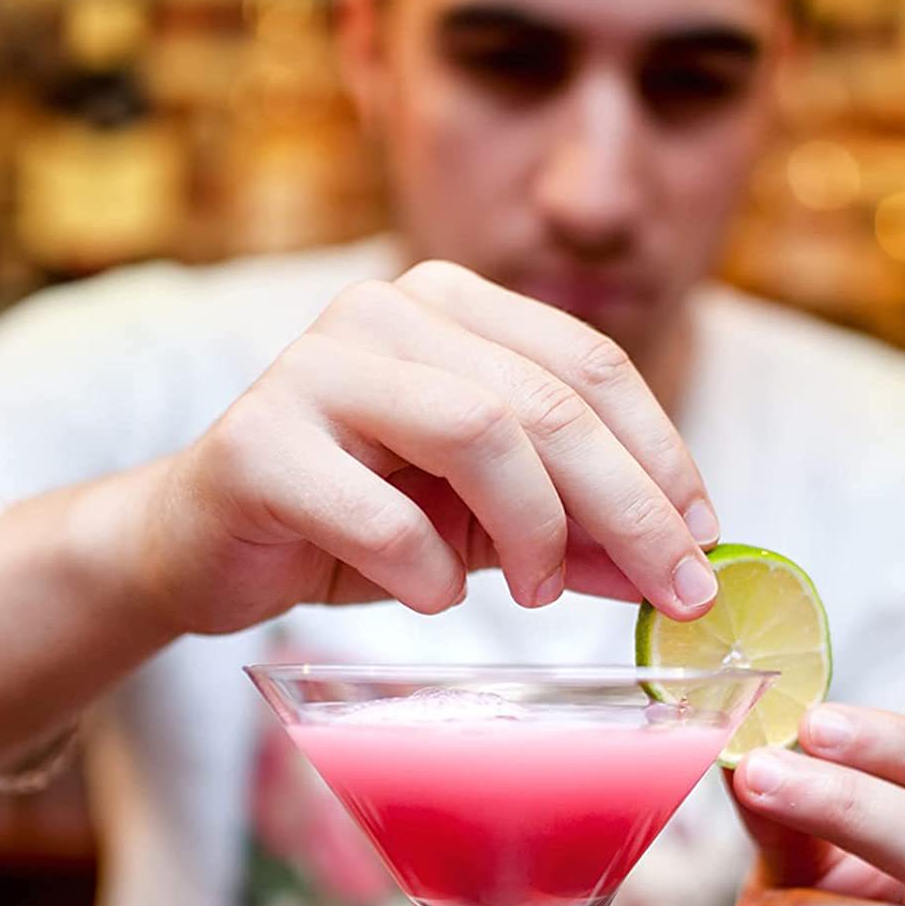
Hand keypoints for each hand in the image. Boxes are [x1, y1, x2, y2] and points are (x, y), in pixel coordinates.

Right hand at [133, 260, 720, 635]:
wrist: (199, 545)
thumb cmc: (354, 521)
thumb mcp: (484, 522)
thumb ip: (577, 531)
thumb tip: (682, 567)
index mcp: (449, 308)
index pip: (590, 365)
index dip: (662, 455)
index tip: (705, 540)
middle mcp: (384, 315)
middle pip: (548, 402)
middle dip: (631, 506)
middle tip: (676, 590)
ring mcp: (314, 368)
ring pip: (479, 431)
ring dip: (535, 531)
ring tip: (540, 595)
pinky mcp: (257, 444)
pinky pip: (381, 515)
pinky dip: (428, 572)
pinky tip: (432, 597)